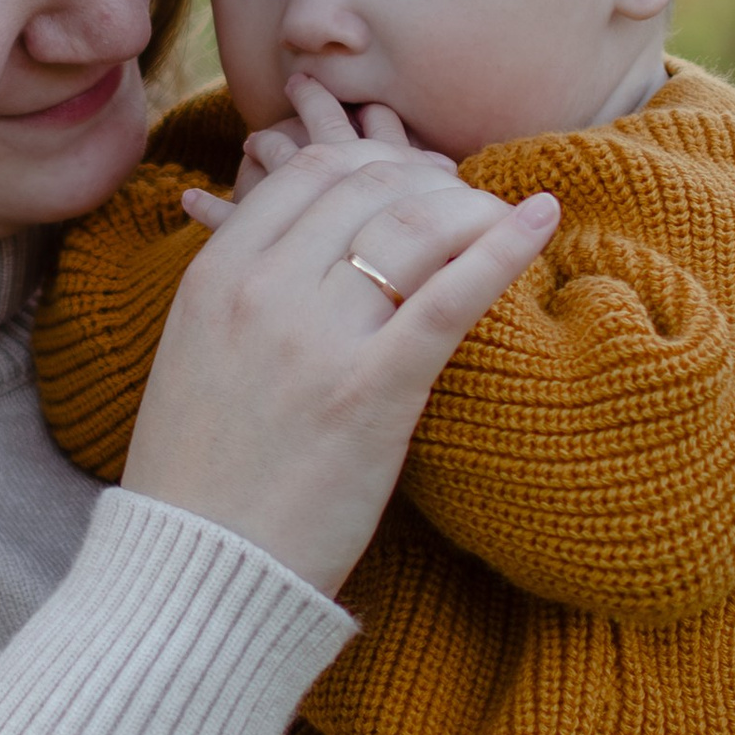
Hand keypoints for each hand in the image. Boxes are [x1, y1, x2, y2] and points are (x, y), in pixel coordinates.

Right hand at [120, 87, 556, 594]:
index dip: (375, 161)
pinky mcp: (373, 393)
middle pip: (368, 187)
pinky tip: (540, 219)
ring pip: (413, 226)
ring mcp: (316, 340)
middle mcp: (261, 292)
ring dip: (470, 208)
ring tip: (502, 216)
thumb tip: (309, 251)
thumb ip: (244, 293)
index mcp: (213, 276)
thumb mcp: (194, 356)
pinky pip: (448, 296)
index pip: (309, 171)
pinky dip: (503, 248)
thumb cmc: (200, 478)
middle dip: (428, 180)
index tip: (411, 180)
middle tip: (466, 201)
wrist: (198, 574)